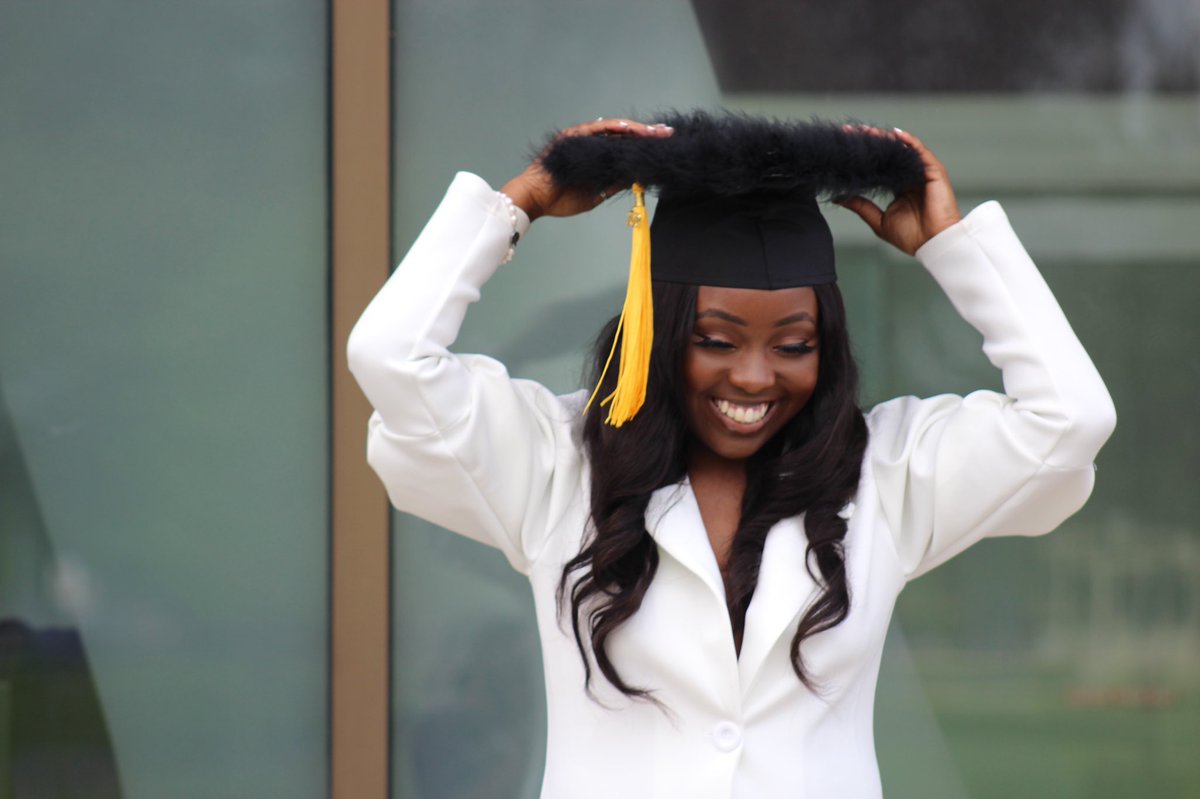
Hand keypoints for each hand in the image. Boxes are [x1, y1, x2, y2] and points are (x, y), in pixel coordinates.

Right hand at [501, 118, 672, 221]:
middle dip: (646, 135)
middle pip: (623, 136)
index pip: (625, 148)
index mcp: (597, 158)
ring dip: (635, 129)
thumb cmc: (560, 199)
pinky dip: (613, 127)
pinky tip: (630, 128)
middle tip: (667, 133)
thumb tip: (639, 177)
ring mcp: (581, 139)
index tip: (664, 146)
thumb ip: (614, 183)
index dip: (644, 146)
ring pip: (613, 129)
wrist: (535, 200)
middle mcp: (591, 145)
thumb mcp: (597, 194)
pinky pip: (596, 129)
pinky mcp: (572, 137)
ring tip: (654, 131)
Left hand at [837, 128, 960, 255]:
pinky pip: (920, 152)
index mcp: (898, 187)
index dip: (863, 157)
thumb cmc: (911, 237)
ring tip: (867, 131)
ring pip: (902, 150)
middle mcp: (909, 177)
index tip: (845, 148)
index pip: (878, 166)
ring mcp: (922, 173)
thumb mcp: (879, 221)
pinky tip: (895, 135)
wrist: (933, 245)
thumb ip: (861, 207)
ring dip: (885, 139)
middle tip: (851, 133)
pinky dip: (909, 142)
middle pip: (888, 154)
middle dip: (870, 142)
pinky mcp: (934, 172)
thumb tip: (839, 198)